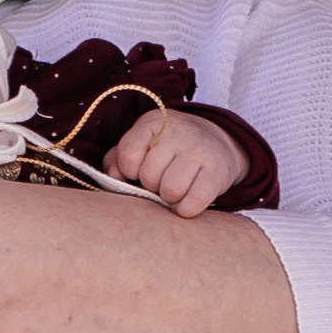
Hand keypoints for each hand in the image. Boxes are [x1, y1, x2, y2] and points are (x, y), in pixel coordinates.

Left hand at [108, 105, 245, 217]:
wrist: (218, 143)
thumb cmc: (168, 149)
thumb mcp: (142, 142)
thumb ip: (118, 158)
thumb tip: (113, 177)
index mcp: (153, 122)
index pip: (129, 154)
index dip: (129, 170)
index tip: (138, 170)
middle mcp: (178, 133)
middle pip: (149, 176)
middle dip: (151, 186)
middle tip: (160, 180)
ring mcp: (200, 152)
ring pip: (171, 191)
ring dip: (169, 199)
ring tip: (173, 191)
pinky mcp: (217, 172)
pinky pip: (193, 202)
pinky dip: (186, 209)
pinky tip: (186, 202)